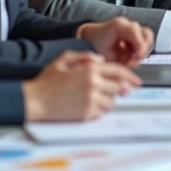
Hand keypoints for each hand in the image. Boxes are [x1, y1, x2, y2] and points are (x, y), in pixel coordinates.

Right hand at [22, 52, 139, 121]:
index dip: (130, 76)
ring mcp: (91, 100)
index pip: (118, 71)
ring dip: (108, 100)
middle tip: (114, 90)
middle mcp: (93, 84)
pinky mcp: (87, 114)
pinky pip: (102, 112)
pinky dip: (99, 110)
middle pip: (119, 87)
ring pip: (112, 101)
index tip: (137, 81)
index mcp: (89, 70)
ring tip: (94, 98)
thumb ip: (84, 57)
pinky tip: (88, 106)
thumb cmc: (46, 82)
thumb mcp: (63, 60)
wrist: (34, 101)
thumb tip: (100, 60)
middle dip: (118, 89)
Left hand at [78, 17, 154, 66]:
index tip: (136, 58)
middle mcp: (128, 24)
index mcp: (119, 25)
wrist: (92, 38)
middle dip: (143, 50)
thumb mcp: (105, 53)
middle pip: (147, 34)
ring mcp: (133, 28)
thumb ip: (120, 58)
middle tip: (134, 61)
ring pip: (148, 39)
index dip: (140, 46)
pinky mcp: (135, 34)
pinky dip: (140, 52)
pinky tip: (130, 57)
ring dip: (142, 52)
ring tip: (131, 59)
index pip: (136, 32)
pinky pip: (144, 43)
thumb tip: (134, 63)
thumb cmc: (95, 45)